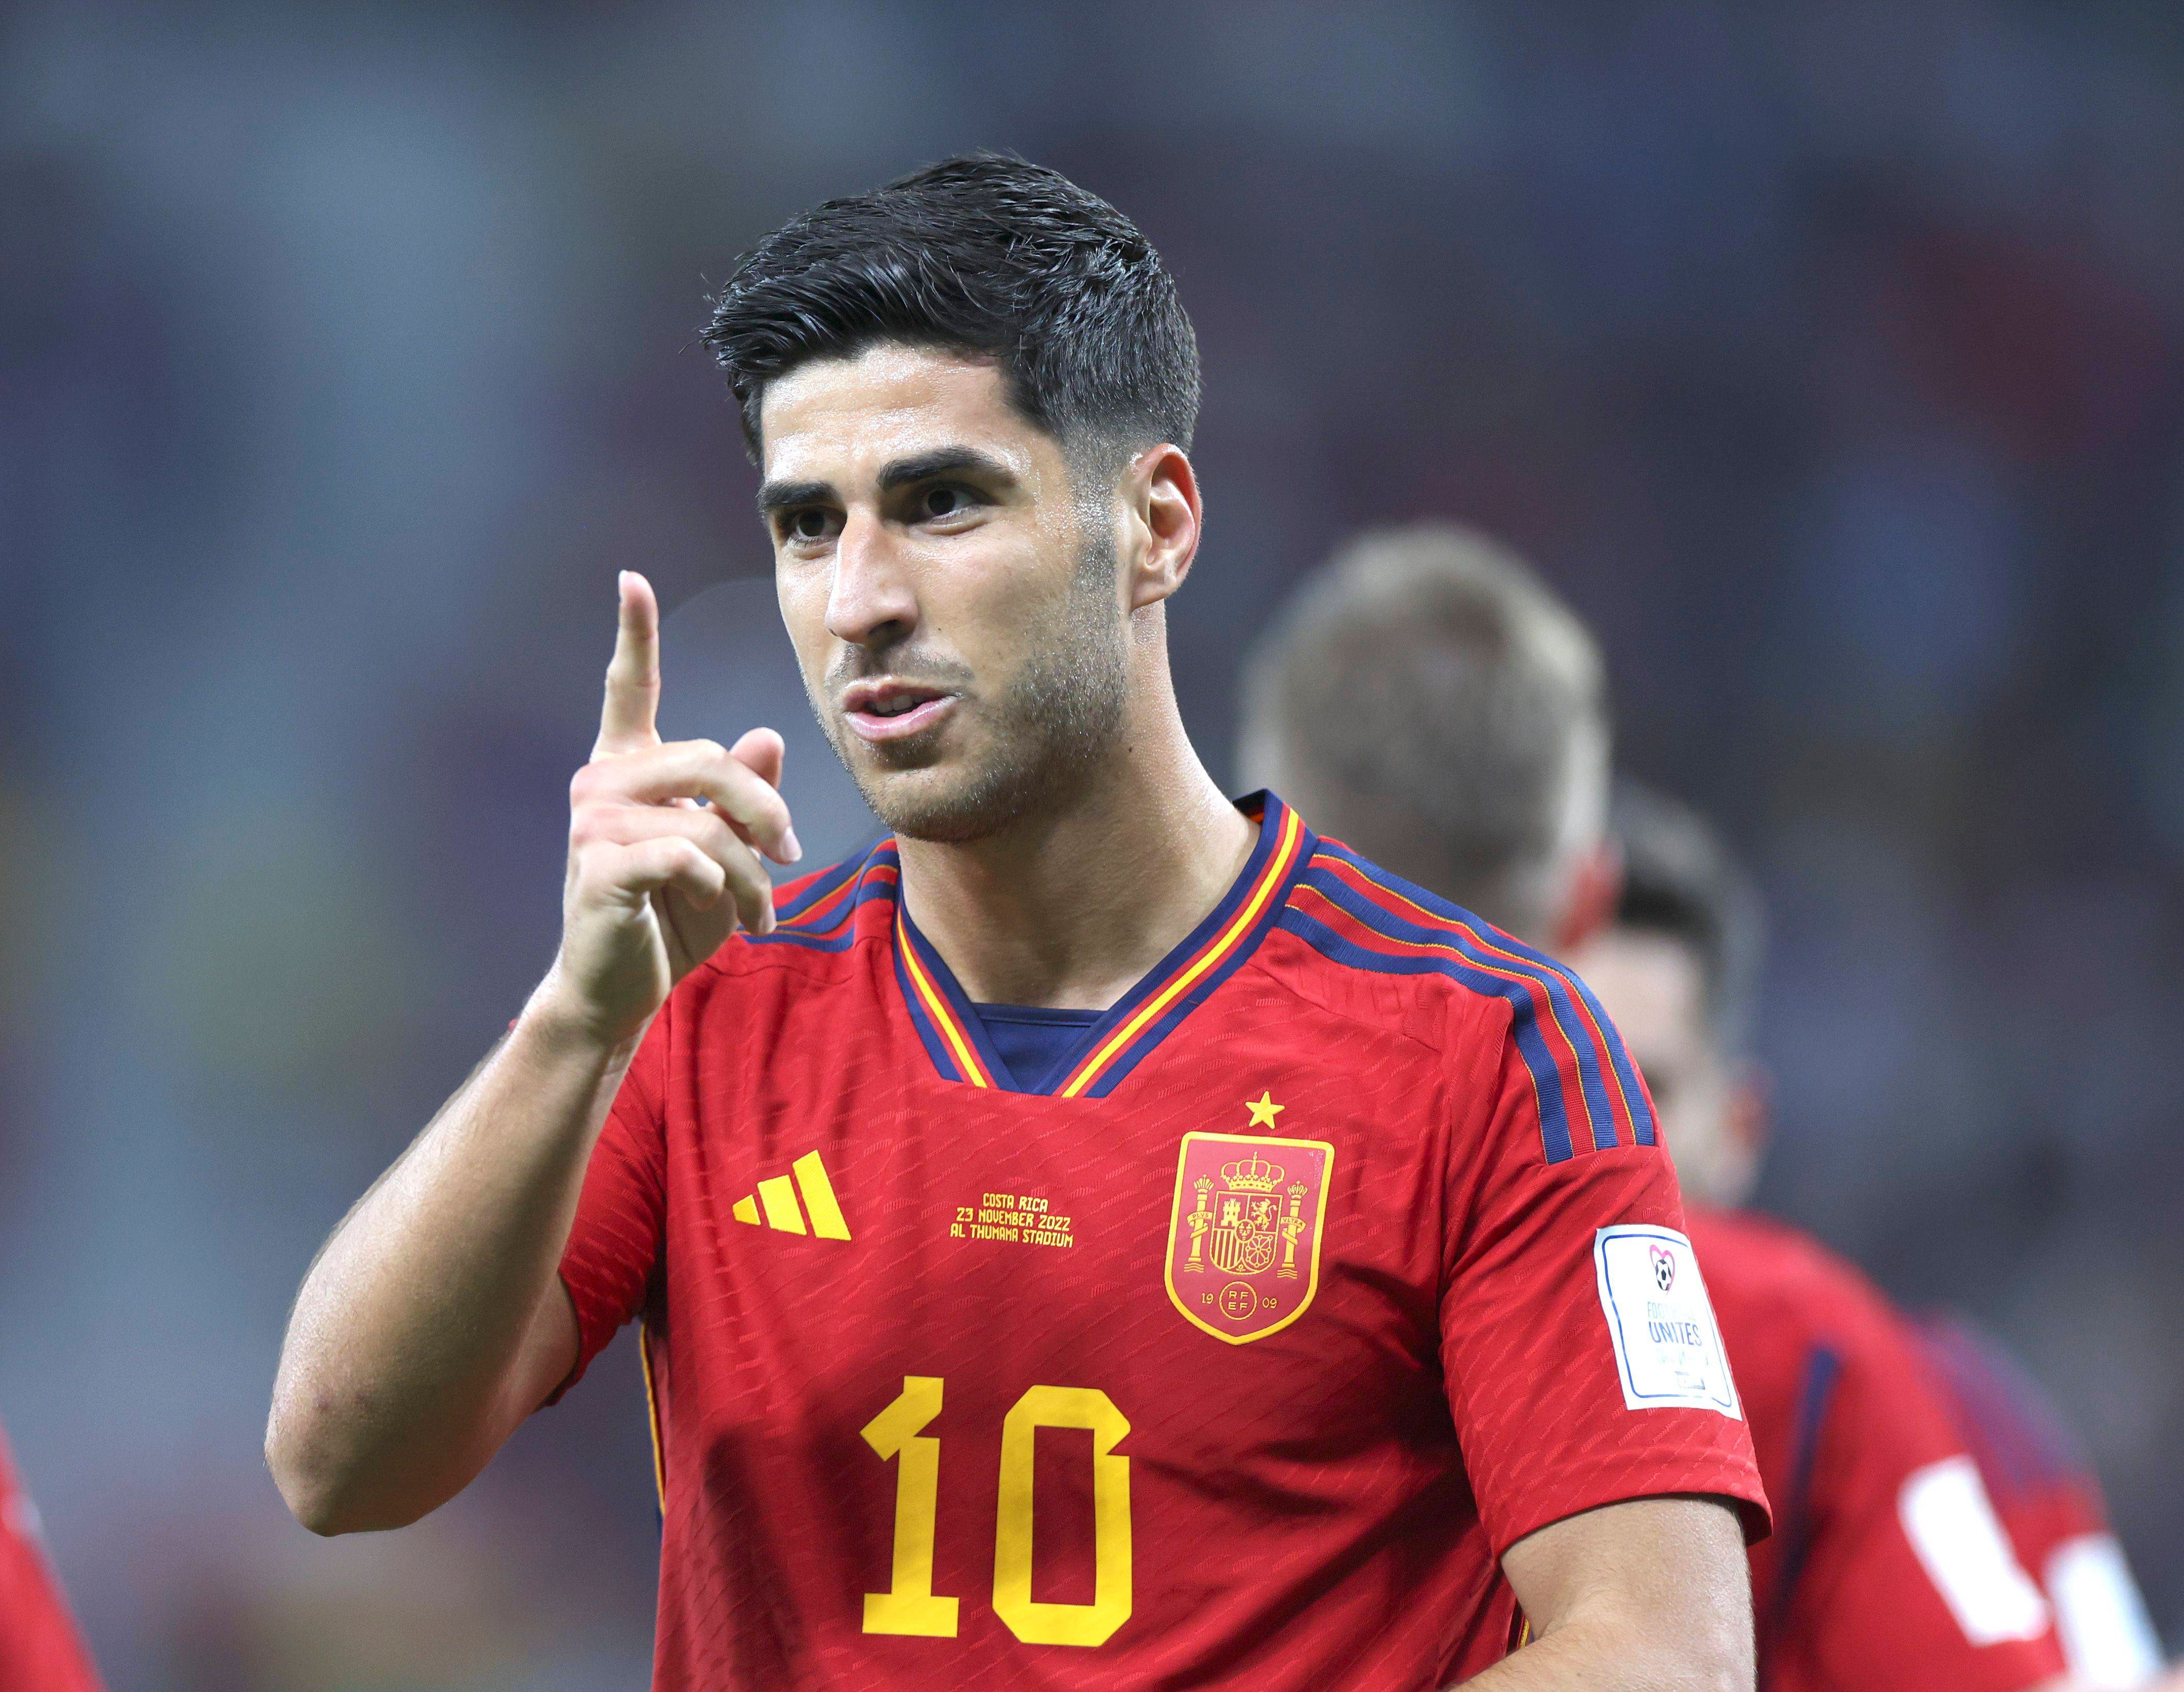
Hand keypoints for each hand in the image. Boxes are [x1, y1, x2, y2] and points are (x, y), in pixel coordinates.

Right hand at [539, 571, 800, 1047]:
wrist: (621, 990)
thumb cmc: (673, 917)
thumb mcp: (726, 853)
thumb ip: (743, 795)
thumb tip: (765, 736)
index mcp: (627, 767)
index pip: (629, 689)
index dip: (634, 634)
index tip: (631, 578)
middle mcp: (601, 781)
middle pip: (711, 759)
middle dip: (767, 811)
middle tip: (791, 858)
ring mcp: (593, 822)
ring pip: (710, 820)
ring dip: (754, 874)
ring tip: (762, 913)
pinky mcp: (599, 866)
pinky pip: (688, 855)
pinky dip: (721, 887)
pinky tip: (718, 911)